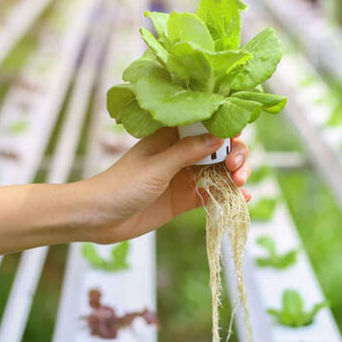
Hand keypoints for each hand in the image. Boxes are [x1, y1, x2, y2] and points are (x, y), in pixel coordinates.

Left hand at [81, 128, 251, 243]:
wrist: (99, 219)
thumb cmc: (121, 185)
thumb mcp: (157, 166)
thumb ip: (187, 152)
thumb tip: (219, 137)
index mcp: (171, 135)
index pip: (205, 123)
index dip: (225, 127)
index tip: (236, 135)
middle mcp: (181, 153)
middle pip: (219, 148)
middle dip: (234, 154)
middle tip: (235, 168)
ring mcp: (184, 176)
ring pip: (219, 171)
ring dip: (235, 175)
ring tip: (240, 184)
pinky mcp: (185, 199)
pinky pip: (212, 194)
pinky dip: (228, 195)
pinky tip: (242, 199)